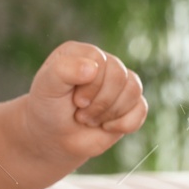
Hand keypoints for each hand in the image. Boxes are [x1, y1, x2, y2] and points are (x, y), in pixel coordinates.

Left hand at [23, 41, 147, 163]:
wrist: (54, 136)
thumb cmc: (48, 108)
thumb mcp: (46, 87)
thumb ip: (62, 71)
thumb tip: (93, 67)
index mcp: (81, 52)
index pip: (100, 60)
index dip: (92, 85)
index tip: (75, 101)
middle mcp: (102, 63)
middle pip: (120, 76)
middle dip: (100, 102)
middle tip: (80, 114)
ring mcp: (118, 82)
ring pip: (134, 90)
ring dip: (109, 113)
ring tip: (89, 119)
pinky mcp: (130, 102)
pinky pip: (141, 108)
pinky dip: (124, 123)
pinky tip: (105, 126)